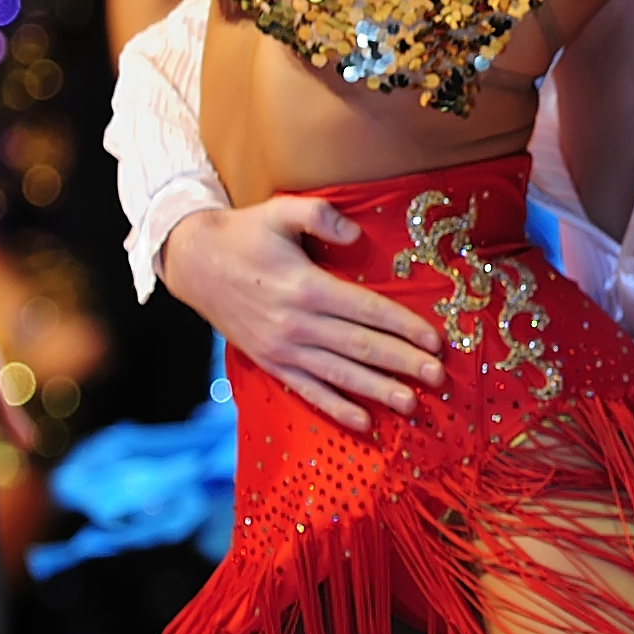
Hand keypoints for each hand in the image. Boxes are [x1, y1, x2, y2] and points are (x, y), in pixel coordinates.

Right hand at [162, 199, 444, 431]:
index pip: (366, 310)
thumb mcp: (279, 211)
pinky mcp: (270, 363)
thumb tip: (356, 233)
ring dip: (378, 391)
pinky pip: (308, 390)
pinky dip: (336, 408)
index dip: (403, 326)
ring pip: (339, 374)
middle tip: (438, 378)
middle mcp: (297, 324)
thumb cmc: (244, 235)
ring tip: (411, 405)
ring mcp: (282, 349)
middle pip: (360, 347)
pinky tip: (364, 423)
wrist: (194, 263)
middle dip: (402, 363)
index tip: (434, 340)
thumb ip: (319, 215)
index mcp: (306, 287)